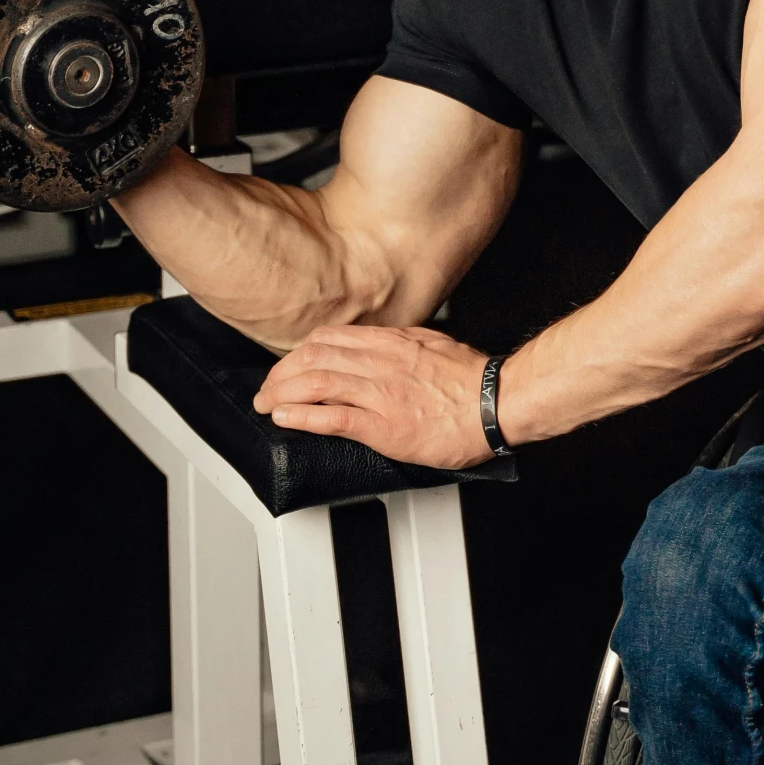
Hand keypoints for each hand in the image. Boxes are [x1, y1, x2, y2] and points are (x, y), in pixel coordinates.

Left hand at [255, 323, 495, 468]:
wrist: (496, 403)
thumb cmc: (473, 379)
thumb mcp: (432, 345)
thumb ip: (402, 345)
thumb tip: (380, 347)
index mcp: (392, 342)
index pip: (330, 338)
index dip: (301, 352)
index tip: (291, 364)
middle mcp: (381, 362)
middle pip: (314, 357)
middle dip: (282, 372)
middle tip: (269, 388)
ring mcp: (380, 393)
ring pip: (316, 382)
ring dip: (282, 393)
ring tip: (267, 404)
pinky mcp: (384, 425)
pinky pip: (333, 417)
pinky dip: (303, 416)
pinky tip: (286, 418)